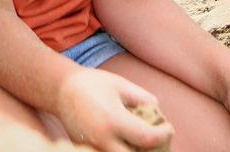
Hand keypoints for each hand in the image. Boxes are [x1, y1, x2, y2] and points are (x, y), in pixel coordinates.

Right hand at [55, 68, 172, 151]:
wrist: (61, 90)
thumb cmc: (93, 84)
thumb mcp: (121, 85)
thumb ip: (144, 99)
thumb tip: (160, 115)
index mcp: (113, 120)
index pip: (148, 139)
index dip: (164, 135)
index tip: (168, 127)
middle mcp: (102, 140)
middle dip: (152, 151)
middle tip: (158, 139)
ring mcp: (93, 149)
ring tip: (143, 141)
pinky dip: (123, 150)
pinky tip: (129, 142)